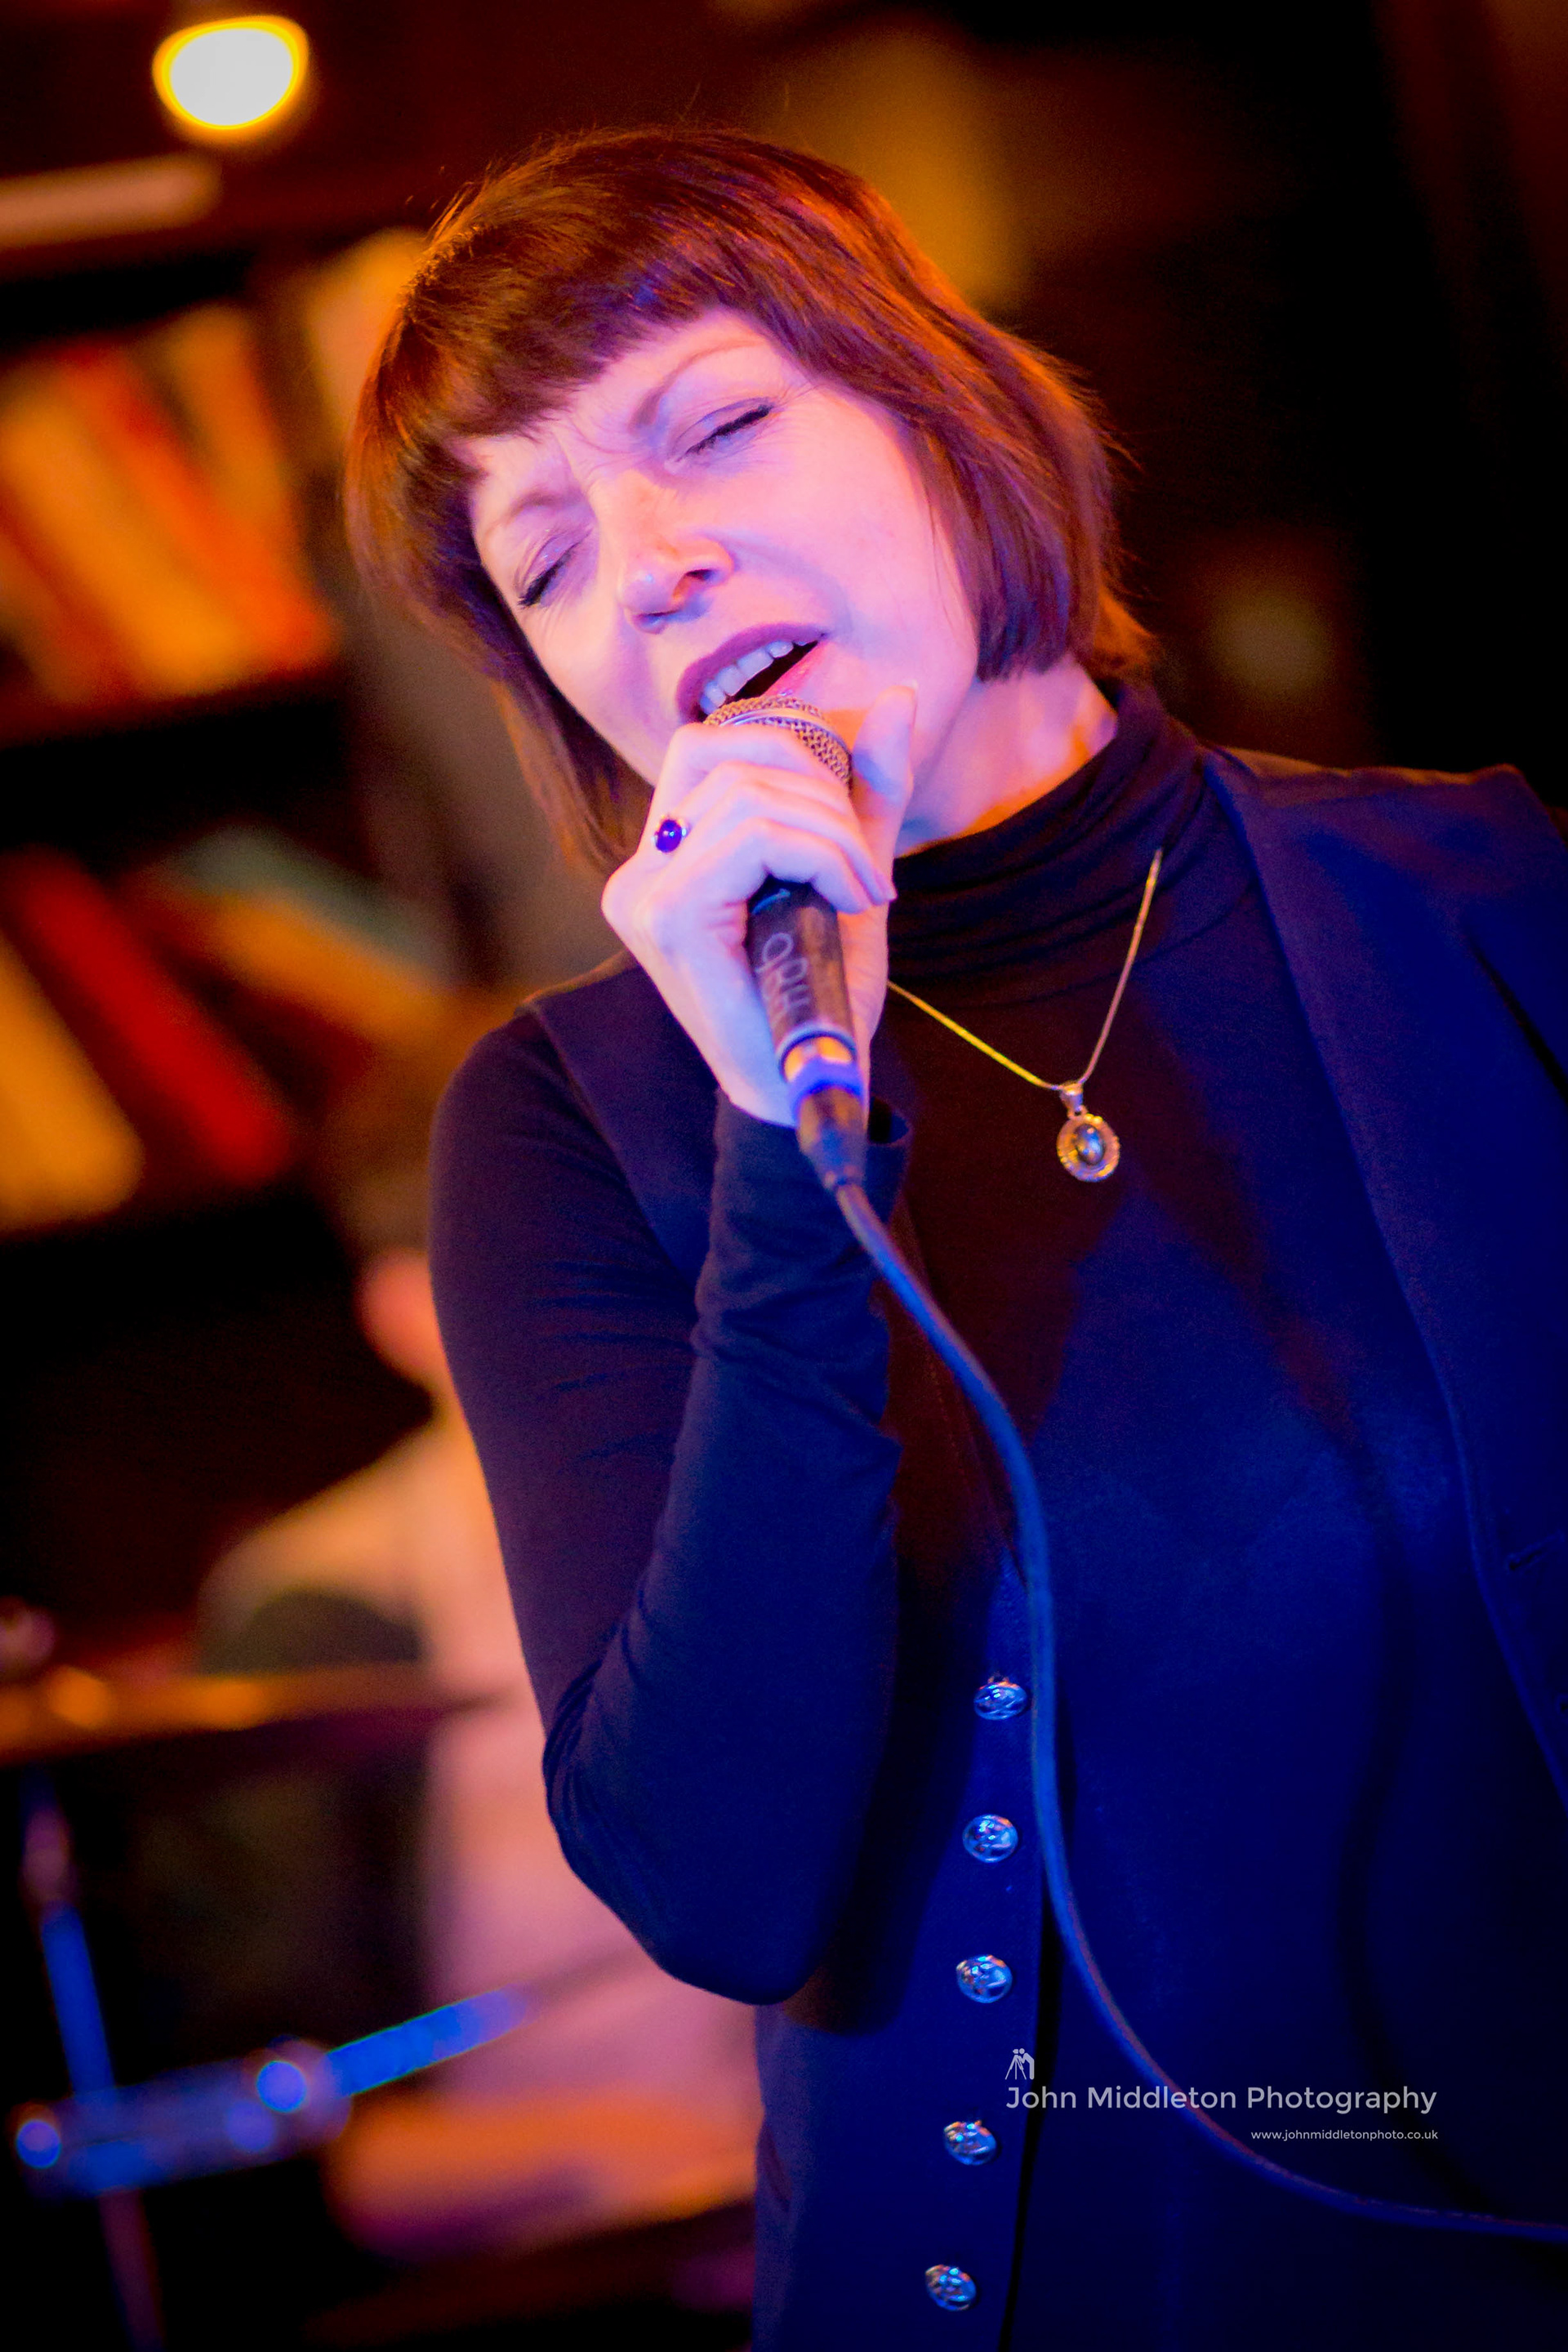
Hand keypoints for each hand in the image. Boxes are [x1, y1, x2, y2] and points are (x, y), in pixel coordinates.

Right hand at [600, 687, 917, 1123]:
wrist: (814, 1090)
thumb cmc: (823, 996)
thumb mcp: (851, 872)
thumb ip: (866, 790)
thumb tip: (900, 697)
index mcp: (666, 856)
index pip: (710, 743)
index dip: (791, 747)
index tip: (849, 820)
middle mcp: (640, 871)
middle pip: (727, 751)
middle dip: (822, 786)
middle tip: (865, 860)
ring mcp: (643, 895)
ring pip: (750, 793)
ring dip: (833, 832)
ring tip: (864, 889)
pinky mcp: (667, 919)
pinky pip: (754, 836)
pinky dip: (822, 855)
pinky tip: (850, 899)